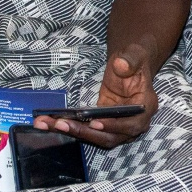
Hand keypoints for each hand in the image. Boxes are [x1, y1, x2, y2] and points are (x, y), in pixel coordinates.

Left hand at [34, 46, 156, 149]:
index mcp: (145, 106)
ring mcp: (117, 126)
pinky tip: (49, 121)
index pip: (132, 124)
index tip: (95, 122)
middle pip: (109, 136)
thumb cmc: (134, 60)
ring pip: (96, 137)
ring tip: (46, 123)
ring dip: (72, 132)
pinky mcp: (103, 124)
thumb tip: (121, 65)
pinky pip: (87, 130)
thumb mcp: (134, 54)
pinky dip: (69, 127)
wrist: (129, 66)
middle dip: (84, 132)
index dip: (114, 126)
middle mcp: (133, 122)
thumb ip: (130, 59)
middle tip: (61, 124)